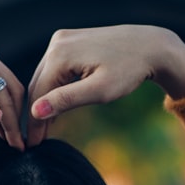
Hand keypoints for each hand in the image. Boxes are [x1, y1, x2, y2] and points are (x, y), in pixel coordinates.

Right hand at [26, 25, 184, 146]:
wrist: (150, 46)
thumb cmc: (129, 71)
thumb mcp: (100, 91)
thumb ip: (66, 100)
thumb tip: (35, 112)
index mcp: (60, 55)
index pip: (38, 95)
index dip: (34, 123)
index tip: (33, 145)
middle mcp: (57, 43)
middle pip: (38, 84)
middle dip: (36, 113)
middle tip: (36, 141)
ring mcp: (62, 39)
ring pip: (44, 76)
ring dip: (43, 101)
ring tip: (44, 128)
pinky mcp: (69, 40)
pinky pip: (54, 68)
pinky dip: (53, 87)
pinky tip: (56, 105)